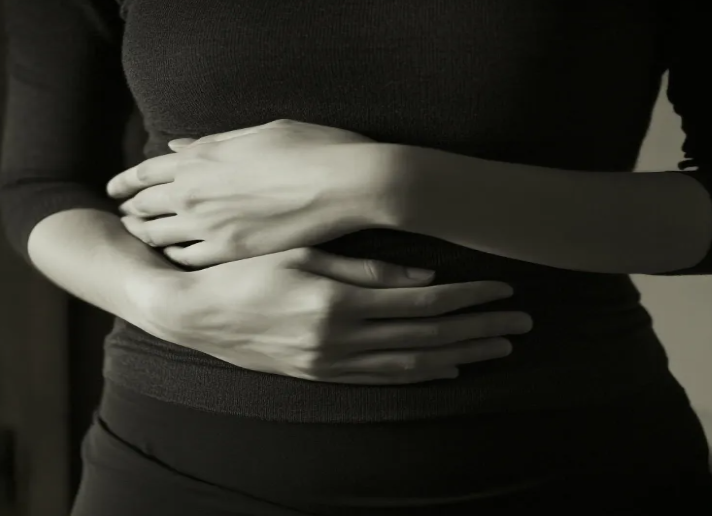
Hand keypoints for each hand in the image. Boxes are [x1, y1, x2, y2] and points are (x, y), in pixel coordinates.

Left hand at [106, 119, 398, 267]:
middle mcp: (195, 191)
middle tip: (124, 217)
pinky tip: (175, 257)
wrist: (347, 183)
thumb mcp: (260, 132)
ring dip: (144, 235)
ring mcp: (211, 225)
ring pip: (158, 236)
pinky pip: (188, 259)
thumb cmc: (312, 148)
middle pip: (144, 205)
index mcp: (200, 156)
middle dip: (130, 209)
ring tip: (139, 238)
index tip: (115, 189)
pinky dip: (175, 257)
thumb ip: (212, 143)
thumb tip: (177, 146)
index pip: (144, 171)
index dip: (124, 181)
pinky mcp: (233, 252)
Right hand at [138, 248, 532, 384]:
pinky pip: (382, 379)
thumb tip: (425, 277)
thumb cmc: (245, 273)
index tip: (503, 290)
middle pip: (428, 336)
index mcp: (341, 302)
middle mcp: (342, 338)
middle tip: (522, 324)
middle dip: (479, 329)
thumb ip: (366, 269)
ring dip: (460, 354)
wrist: (195, 314)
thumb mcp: (302, 256)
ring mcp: (332, 362)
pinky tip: (447, 369)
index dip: (468, 298)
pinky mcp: (321, 374)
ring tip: (498, 348)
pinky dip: (420, 374)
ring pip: (413, 363)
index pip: (424, 302)